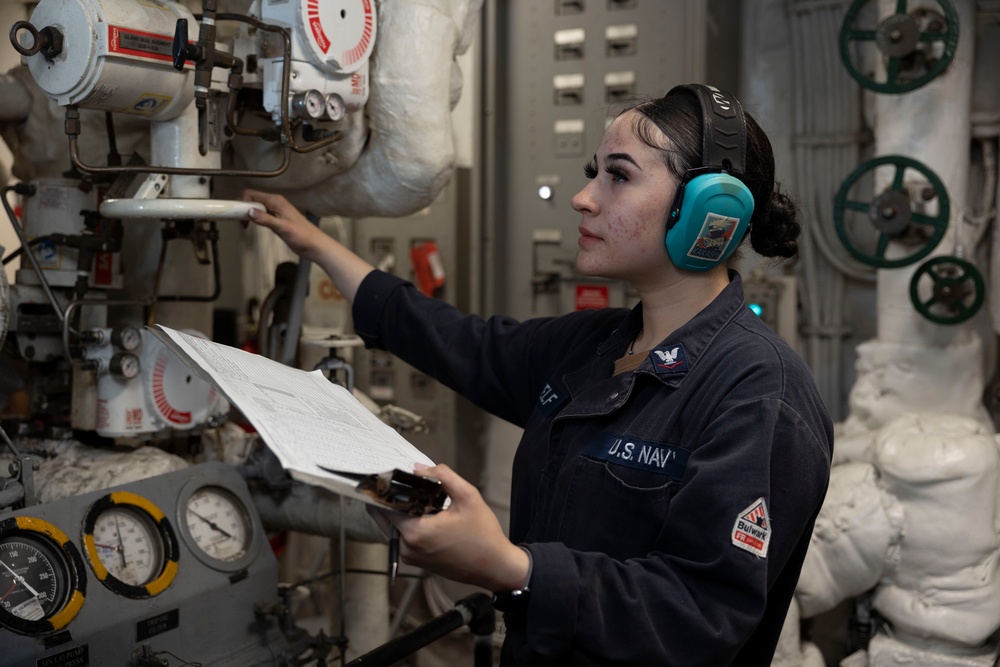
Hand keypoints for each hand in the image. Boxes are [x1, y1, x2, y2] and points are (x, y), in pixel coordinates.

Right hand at [241, 190, 327, 260]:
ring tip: (244, 225)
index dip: (242, 202)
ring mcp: (276, 211)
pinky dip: (254, 218)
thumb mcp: (282, 228)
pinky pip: (261, 214)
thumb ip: (266, 219)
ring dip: (248, 214)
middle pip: (252, 199)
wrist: (315, 245)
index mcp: (276, 201)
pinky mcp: (277, 219)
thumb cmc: (302, 236)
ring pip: (256, 207)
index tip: (236, 214)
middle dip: (243, 208)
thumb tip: (249, 212)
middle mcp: (275, 203)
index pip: (251, 194)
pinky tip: (252, 226)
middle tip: (239, 222)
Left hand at [389, 464, 528, 591]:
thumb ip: (443, 476)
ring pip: (392, 527)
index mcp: (416, 532)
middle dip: (391, 499)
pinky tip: (423, 513)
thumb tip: (418, 468)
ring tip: (418, 497)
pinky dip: (407, 524)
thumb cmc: (483, 534)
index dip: (386, 489)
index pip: (384, 506)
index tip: (393, 475)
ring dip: (399, 512)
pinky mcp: (416, 562)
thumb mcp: (468, 497)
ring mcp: (410, 558)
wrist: (494, 567)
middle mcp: (407, 548)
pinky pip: (402, 538)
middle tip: (406, 483)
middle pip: (384, 517)